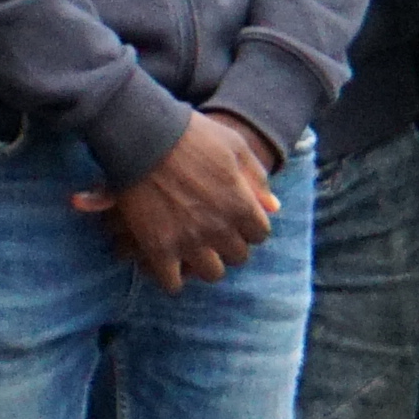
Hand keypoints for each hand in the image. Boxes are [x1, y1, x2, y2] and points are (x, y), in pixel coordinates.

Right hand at [79, 113, 286, 288]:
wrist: (144, 136)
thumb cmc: (192, 135)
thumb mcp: (235, 146)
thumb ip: (257, 178)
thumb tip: (274, 207)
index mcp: (241, 204)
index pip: (260, 235)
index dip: (249, 226)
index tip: (236, 219)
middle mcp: (219, 228)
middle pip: (238, 256)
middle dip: (230, 244)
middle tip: (214, 232)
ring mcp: (189, 242)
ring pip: (211, 273)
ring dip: (206, 263)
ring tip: (194, 249)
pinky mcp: (159, 249)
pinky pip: (173, 283)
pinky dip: (173, 277)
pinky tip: (168, 262)